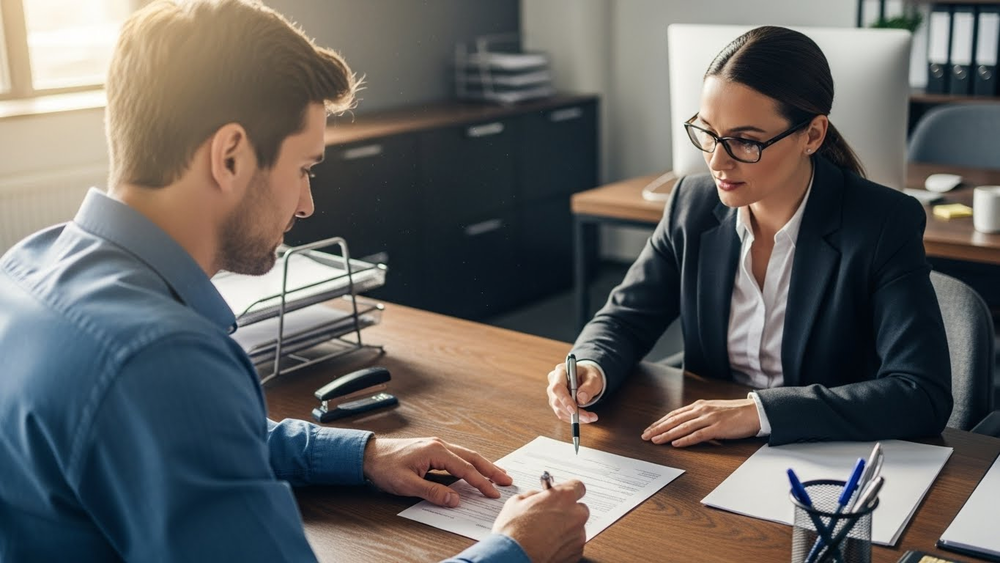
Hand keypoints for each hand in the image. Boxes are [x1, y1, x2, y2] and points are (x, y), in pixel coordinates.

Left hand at [362, 437, 512, 506]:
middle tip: (507, 480)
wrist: (369, 454)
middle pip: (472, 457)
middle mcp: (439, 445)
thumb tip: (455, 499)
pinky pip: (457, 456)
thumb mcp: (407, 484)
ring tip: (497, 474)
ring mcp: (436, 445)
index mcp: (436, 451)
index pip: (465, 468)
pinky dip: (470, 463)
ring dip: (482, 465)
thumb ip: (433, 492)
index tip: (493, 492)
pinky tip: (475, 469)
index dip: (481, 482)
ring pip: (466, 455)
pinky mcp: (432, 449)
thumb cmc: (385, 467)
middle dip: (490, 469)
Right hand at [493, 479, 588, 562]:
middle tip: (550, 515)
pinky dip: (564, 543)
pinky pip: (573, 542)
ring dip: (565, 528)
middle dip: (567, 510)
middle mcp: (576, 515)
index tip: (561, 494)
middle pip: (579, 508)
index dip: (568, 490)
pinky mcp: (577, 552)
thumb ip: (534, 495)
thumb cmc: (514, 531)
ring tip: (545, 533)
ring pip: (576, 527)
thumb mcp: (517, 501)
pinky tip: (548, 544)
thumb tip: (538, 496)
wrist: (512, 558)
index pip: (578, 486)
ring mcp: (578, 535)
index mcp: (564, 497)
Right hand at [546, 362, 602, 423]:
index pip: (557, 387)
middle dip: (573, 412)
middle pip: (557, 401)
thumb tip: (581, 399)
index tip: (574, 410)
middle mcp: (553, 382)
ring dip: (574, 417)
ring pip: (559, 410)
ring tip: (590, 417)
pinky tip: (584, 416)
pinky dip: (573, 418)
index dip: (564, 400)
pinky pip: (562, 413)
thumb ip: (588, 387)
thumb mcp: (593, 378)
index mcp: (560, 371)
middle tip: (589, 417)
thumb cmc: (589, 375)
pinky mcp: (556, 402)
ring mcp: (553, 393)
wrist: (586, 377)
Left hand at [641, 398, 760, 446]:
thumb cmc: (735, 413)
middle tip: (645, 436)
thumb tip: (686, 427)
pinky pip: (698, 435)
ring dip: (667, 434)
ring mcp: (709, 418)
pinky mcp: (717, 428)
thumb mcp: (713, 411)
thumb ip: (700, 417)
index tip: (649, 429)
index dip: (660, 422)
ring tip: (655, 440)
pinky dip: (685, 440)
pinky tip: (676, 444)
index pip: (674, 414)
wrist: (755, 411)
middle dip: (658, 428)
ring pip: (682, 427)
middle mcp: (701, 410)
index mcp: (699, 406)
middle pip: (674, 420)